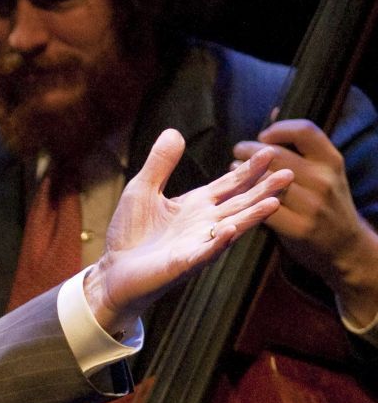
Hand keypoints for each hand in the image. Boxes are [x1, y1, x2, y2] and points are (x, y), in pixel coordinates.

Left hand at [85, 129, 290, 336]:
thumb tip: (174, 131)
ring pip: (231, 227)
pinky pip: (204, 252)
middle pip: (239, 203)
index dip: (248, 169)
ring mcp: (197, 244)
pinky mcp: (183, 263)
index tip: (270, 152)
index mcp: (196, 205)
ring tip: (274, 202)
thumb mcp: (142, 190)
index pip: (229, 184)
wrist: (113, 270)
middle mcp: (204, 223)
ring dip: (251, 216)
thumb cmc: (131, 232)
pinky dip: (218, 241)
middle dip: (263, 190)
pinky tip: (231, 229)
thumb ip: (160, 164)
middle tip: (290, 173)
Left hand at [237, 119, 377, 327]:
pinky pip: (262, 208)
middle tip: (238, 149)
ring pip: (267, 181)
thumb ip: (302, 147)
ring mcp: (311, 205)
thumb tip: (274, 112)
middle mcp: (324, 180)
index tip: (263, 135)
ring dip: (244, 172)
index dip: (279, 129)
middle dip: (251, 149)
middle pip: (278, 155)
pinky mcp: (296, 228)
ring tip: (232, 166)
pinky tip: (237, 191)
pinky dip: (245, 197)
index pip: (305, 131)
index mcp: (332, 161)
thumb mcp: (326, 172)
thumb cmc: (328, 203)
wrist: (344, 246)